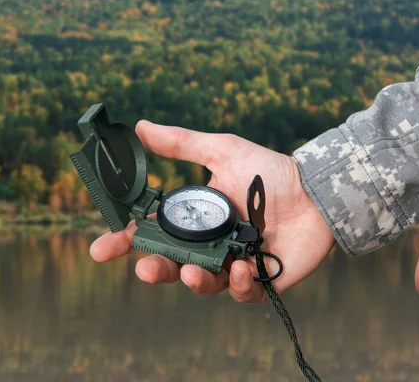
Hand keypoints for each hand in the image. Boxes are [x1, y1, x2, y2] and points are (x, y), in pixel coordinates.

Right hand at [90, 121, 335, 302]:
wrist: (317, 190)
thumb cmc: (269, 171)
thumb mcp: (221, 151)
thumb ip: (180, 144)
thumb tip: (138, 126)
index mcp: (194, 219)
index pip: (152, 234)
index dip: (125, 243)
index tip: (101, 250)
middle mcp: (209, 245)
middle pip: (171, 266)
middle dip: (155, 270)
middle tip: (145, 270)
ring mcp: (233, 265)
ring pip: (203, 284)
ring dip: (194, 282)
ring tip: (195, 272)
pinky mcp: (261, 281)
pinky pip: (242, 293)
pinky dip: (238, 285)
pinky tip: (242, 268)